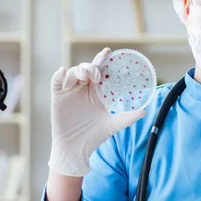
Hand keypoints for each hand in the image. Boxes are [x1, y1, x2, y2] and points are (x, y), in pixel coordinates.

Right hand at [48, 48, 145, 175]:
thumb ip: (128, 117)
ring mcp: (69, 92)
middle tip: (97, 75)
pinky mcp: (57, 97)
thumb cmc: (94, 136)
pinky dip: (59, 75)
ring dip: (78, 72)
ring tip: (84, 79)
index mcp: (96, 92)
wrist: (76, 148)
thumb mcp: (113, 125)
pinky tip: (63, 73)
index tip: (107, 52)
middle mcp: (83, 89)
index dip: (102, 60)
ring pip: (72, 72)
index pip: (100, 71)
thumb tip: (144, 111)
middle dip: (91, 67)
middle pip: (86, 69)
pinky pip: (56, 82)